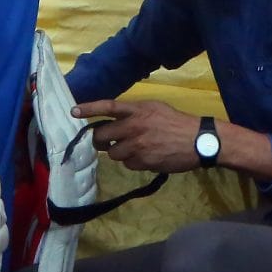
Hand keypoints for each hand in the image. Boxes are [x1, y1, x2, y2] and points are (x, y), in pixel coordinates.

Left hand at [71, 98, 201, 173]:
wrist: (198, 141)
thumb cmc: (177, 122)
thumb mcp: (155, 109)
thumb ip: (135, 113)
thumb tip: (116, 120)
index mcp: (138, 110)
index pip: (108, 107)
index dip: (89, 108)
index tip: (73, 112)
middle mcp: (134, 126)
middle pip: (102, 136)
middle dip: (100, 141)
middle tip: (105, 142)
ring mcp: (137, 145)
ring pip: (113, 153)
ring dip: (119, 153)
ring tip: (134, 149)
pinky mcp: (143, 162)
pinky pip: (128, 164)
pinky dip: (133, 162)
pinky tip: (146, 157)